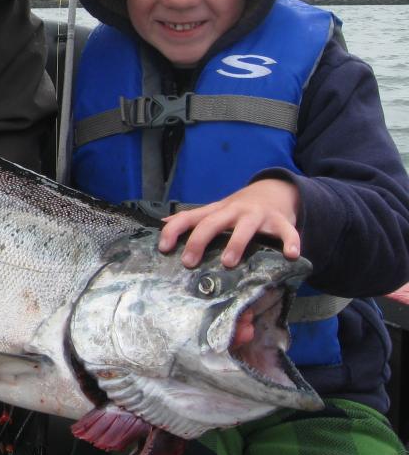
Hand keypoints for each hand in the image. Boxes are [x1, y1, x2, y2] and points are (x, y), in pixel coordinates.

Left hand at [157, 178, 301, 268]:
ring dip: (236, 243)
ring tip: (228, 262)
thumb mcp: (214, 211)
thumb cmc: (238, 209)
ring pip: (245, 227)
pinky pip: (287, 232)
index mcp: (215, 211)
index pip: (189, 217)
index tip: (163, 248)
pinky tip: (291, 255)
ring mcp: (257, 216)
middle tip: (189, 262)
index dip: (173, 231)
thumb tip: (163, 224)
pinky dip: (290, 242)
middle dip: (199, 241)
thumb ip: (192, 219)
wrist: (273, 191)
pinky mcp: (281, 221)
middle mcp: (234, 211)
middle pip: (213, 222)